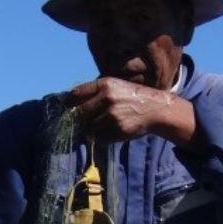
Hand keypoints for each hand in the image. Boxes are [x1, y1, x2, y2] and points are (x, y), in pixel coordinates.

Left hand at [67, 78, 196, 145]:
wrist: (154, 109)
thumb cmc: (131, 97)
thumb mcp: (115, 86)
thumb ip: (96, 92)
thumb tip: (71, 103)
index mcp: (104, 85)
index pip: (76, 94)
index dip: (69, 104)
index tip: (68, 110)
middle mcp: (107, 98)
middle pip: (80, 113)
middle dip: (79, 121)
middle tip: (82, 123)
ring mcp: (112, 114)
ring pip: (89, 128)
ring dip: (91, 131)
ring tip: (101, 127)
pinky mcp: (118, 129)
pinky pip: (100, 138)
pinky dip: (101, 139)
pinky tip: (109, 133)